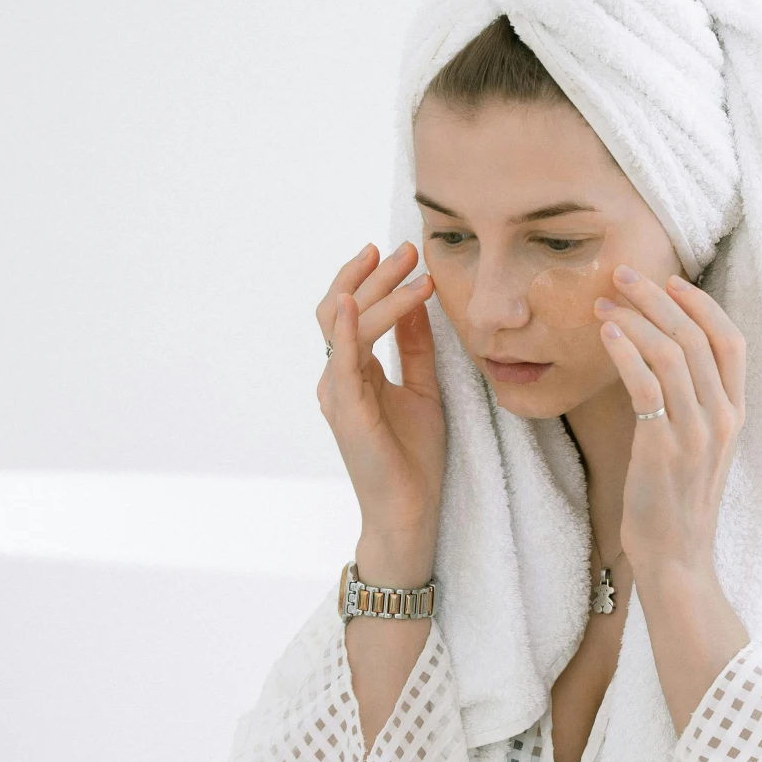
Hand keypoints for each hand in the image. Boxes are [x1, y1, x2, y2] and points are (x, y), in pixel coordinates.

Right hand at [315, 242, 443, 585]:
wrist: (410, 512)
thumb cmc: (414, 457)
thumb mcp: (423, 389)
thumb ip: (416, 348)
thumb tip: (419, 301)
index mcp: (353, 373)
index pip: (350, 313)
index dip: (369, 279)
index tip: (399, 252)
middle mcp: (337, 379)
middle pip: (340, 310)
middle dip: (372, 275)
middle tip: (405, 249)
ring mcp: (337, 394)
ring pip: (343, 326)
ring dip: (375, 292)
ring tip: (408, 267)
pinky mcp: (346, 412)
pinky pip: (341, 362)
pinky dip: (345, 329)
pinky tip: (351, 302)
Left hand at [594, 267, 746, 588]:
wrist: (677, 558)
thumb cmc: (676, 502)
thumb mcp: (698, 447)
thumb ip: (691, 405)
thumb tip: (658, 357)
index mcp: (735, 414)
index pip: (732, 341)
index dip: (703, 304)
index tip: (671, 282)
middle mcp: (722, 418)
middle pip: (697, 337)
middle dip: (658, 298)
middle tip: (623, 275)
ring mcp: (696, 433)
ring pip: (671, 353)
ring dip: (634, 319)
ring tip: (603, 303)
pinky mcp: (663, 447)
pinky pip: (646, 385)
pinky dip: (625, 352)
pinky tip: (605, 335)